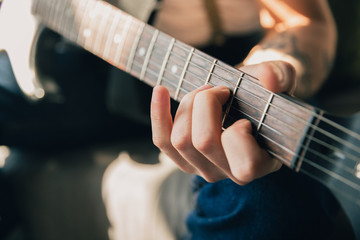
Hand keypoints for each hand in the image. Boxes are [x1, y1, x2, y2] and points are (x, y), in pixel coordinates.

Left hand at [150, 61, 295, 184]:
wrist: (245, 99)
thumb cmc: (262, 94)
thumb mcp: (280, 79)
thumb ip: (281, 75)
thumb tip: (268, 79)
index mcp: (261, 163)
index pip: (245, 163)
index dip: (238, 133)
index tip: (242, 113)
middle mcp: (230, 173)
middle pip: (203, 142)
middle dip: (206, 103)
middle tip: (220, 90)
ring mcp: (204, 168)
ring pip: (180, 140)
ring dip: (188, 104)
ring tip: (203, 92)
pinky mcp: (183, 159)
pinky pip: (162, 140)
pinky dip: (158, 113)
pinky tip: (161, 91)